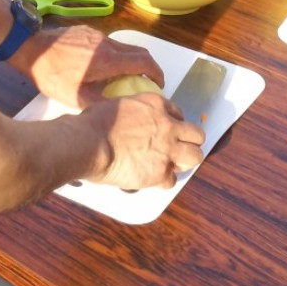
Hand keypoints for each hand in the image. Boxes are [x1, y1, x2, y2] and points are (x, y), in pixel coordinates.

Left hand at [13, 24, 164, 109]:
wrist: (30, 48)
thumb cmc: (52, 75)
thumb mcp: (77, 98)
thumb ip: (102, 102)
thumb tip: (118, 107)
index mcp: (109, 59)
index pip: (144, 61)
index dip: (157, 73)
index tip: (159, 84)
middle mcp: (107, 43)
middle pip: (138, 51)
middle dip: (147, 67)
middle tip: (147, 82)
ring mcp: (96, 34)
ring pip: (122, 46)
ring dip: (129, 61)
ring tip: (122, 78)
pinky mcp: (85, 31)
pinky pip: (106, 43)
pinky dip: (113, 55)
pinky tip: (99, 68)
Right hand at [82, 93, 204, 190]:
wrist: (89, 143)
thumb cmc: (94, 123)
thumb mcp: (117, 104)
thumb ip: (132, 112)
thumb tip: (129, 120)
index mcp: (155, 105)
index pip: (178, 113)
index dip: (174, 123)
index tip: (169, 130)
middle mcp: (167, 126)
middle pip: (196, 135)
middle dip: (190, 142)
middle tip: (178, 148)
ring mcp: (167, 150)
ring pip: (195, 157)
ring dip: (185, 161)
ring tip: (172, 165)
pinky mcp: (160, 172)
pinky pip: (172, 180)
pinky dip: (163, 181)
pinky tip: (152, 178)